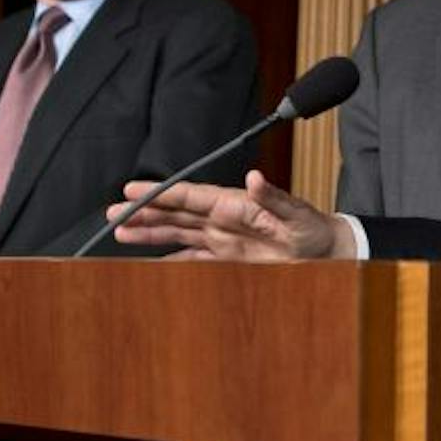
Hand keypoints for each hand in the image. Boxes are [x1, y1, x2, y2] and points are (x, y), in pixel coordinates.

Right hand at [106, 171, 352, 260]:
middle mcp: (223, 219)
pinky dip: (171, 259)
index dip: (162, 193)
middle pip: (176, 213)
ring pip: (178, 233)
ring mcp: (223, 238)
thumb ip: (273, 197)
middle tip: (113, 214)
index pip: (191, 196)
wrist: (326, 251)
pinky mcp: (228, 257)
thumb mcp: (297, 213)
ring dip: (151, 233)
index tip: (133, 191)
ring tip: (121, 232)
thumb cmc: (313, 229)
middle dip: (145, 213)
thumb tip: (254, 178)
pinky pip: (193, 258)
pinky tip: (150, 262)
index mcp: (235, 204)